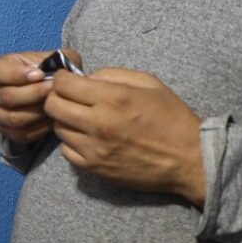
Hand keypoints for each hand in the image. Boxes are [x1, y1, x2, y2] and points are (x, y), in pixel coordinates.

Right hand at [0, 50, 77, 143]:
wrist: (50, 93)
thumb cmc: (50, 72)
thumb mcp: (54, 58)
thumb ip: (56, 59)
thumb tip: (56, 71)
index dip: (16, 74)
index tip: (40, 74)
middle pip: (7, 97)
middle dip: (33, 93)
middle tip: (52, 89)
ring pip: (13, 117)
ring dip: (37, 111)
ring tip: (54, 104)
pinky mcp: (9, 131)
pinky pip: (21, 133)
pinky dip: (39, 127)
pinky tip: (51, 118)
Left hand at [43, 67, 206, 205]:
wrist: (189, 160)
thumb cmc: (171, 117)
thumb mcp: (148, 82)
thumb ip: (112, 74)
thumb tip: (85, 77)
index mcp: (113, 97)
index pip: (63, 84)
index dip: (62, 79)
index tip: (70, 80)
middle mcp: (99, 122)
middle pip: (52, 105)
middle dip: (57, 97)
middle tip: (72, 98)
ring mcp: (94, 148)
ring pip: (58, 128)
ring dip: (66, 120)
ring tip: (84, 119)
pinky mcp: (95, 168)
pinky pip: (66, 151)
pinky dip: (72, 143)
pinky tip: (89, 138)